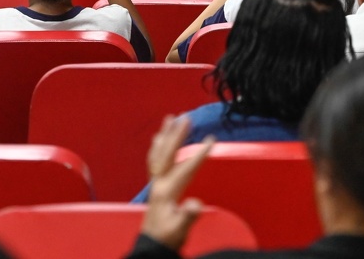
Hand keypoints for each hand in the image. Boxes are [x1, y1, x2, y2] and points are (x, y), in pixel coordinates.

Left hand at [140, 116, 212, 251]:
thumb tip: (196, 204)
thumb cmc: (167, 238)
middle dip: (177, 136)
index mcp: (167, 191)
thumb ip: (188, 216)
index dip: (199, 154)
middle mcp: (159, 183)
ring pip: (159, 153)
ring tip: (170, 119)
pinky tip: (158, 139)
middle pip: (168, 154)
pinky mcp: (155, 186)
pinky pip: (154, 160)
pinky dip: (157, 147)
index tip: (211, 140)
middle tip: (186, 118)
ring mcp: (156, 184)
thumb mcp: (180, 230)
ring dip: (165, 136)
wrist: (152, 247)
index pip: (185, 168)